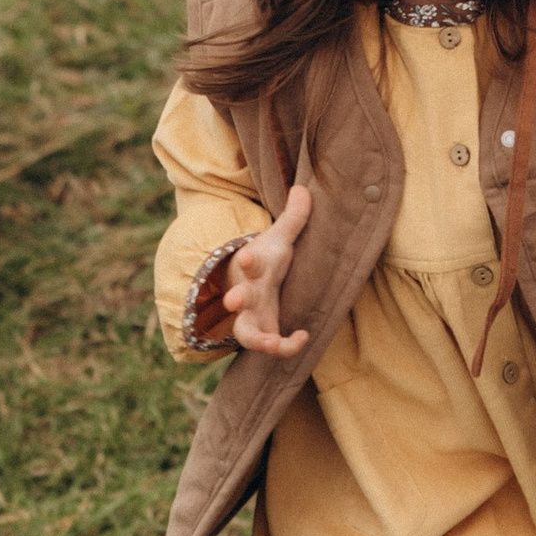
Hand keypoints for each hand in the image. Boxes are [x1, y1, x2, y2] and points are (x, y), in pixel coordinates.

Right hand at [202, 183, 314, 359]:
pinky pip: (272, 345)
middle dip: (235, 299)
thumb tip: (303, 188)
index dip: (247, 261)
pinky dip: (286, 347)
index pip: (248, 263)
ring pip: (246, 332)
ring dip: (256, 338)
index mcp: (255, 268)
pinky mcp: (262, 331)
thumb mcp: (281, 238)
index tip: (245, 257)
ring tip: (271, 343)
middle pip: (238, 298)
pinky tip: (304, 336)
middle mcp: (249, 293)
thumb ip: (293, 217)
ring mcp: (252, 315)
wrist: (251, 283)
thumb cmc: (268, 259)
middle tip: (231, 301)